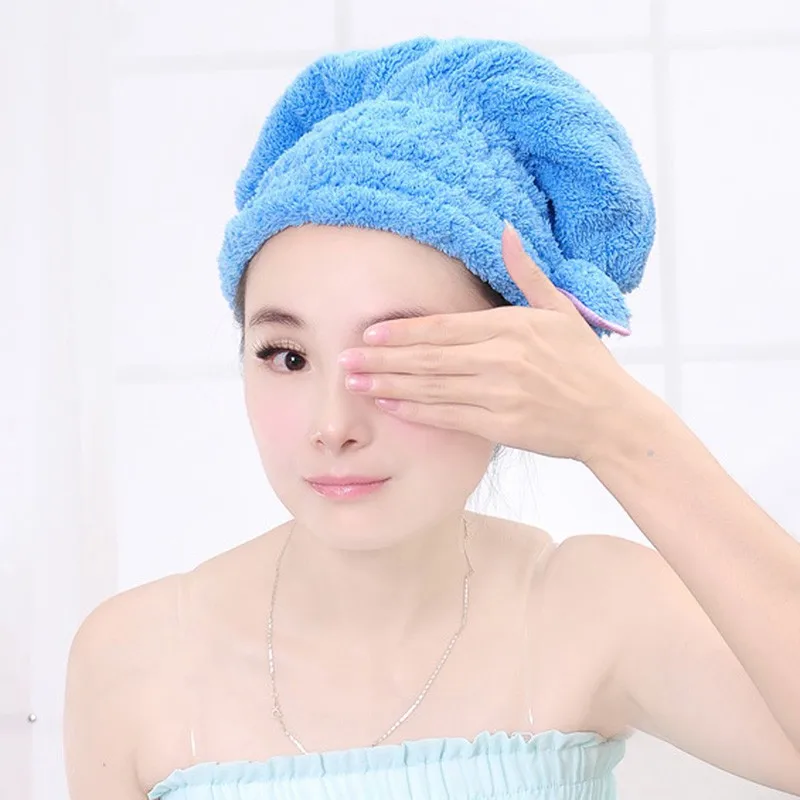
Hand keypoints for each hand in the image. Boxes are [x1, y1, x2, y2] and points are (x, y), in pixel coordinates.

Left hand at [338, 223, 644, 462]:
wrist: (610, 418)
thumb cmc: (584, 363)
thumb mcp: (561, 309)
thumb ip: (526, 272)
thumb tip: (506, 229)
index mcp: (513, 327)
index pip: (444, 328)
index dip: (402, 332)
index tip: (368, 334)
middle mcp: (502, 359)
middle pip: (429, 358)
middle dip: (382, 360)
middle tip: (343, 360)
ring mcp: (501, 395)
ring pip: (432, 388)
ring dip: (389, 385)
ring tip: (355, 383)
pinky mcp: (502, 426)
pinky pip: (448, 417)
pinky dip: (416, 411)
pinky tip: (390, 405)